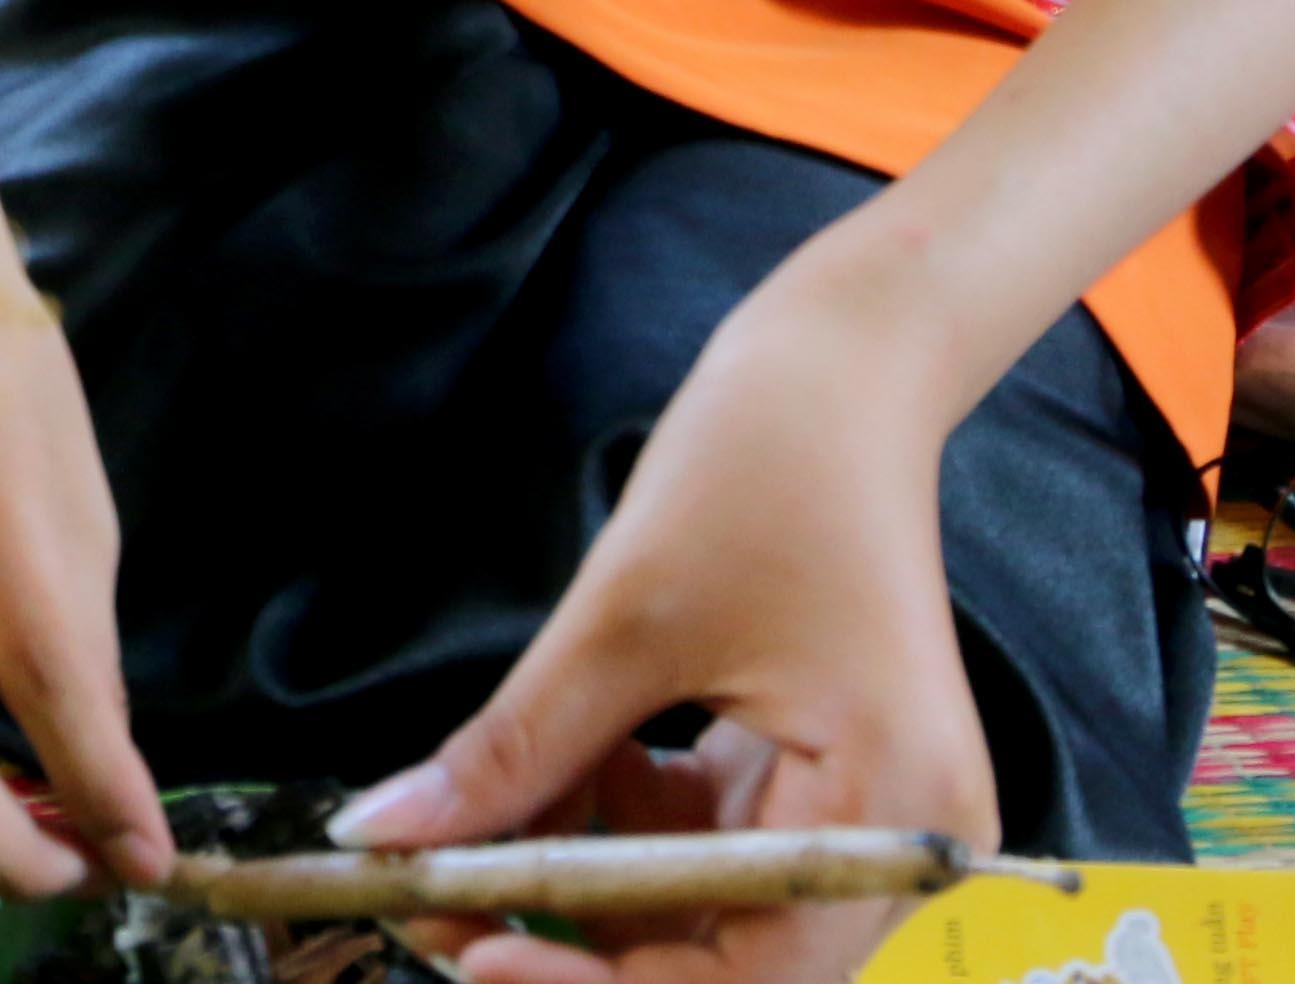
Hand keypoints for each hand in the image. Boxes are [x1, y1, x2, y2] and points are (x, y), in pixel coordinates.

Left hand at [331, 299, 990, 983]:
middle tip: (437, 908)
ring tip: (473, 828)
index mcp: (894, 807)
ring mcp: (863, 814)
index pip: (749, 975)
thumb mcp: (626, 617)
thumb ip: (516, 749)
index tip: (475, 956)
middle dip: (578, 942)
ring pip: (701, 910)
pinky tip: (560, 772)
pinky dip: (618, 832)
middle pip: (726, 959)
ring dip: (584, 884)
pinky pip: (705, 851)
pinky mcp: (819, 784)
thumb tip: (389, 837)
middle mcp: (904, 838)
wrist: (839, 370)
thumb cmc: (766, 465)